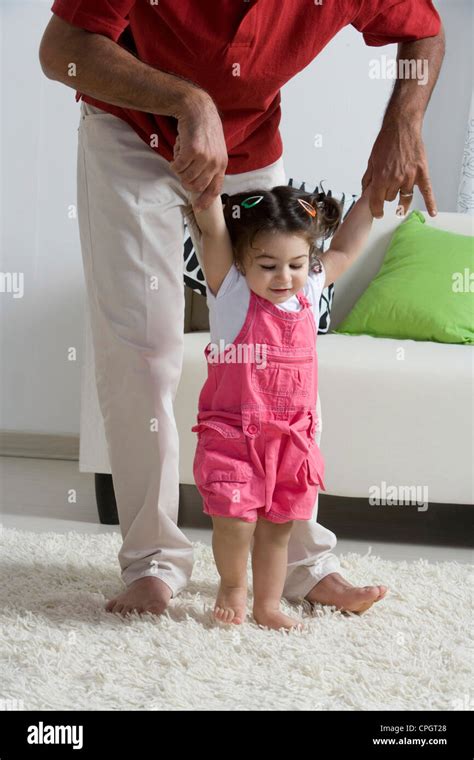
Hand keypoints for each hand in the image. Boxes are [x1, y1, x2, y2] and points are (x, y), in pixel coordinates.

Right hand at [170, 92, 227, 210]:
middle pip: (196, 186)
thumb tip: (198, 184)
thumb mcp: (213, 148)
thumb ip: (210, 165)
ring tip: (182, 153)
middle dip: (186, 180)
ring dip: (179, 168)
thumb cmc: (202, 128)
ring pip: (185, 177)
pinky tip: (177, 150)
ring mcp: (205, 158)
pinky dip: (174, 161)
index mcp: (222, 164)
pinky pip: (178, 167)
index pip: (215, 189)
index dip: (205, 200)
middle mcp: (215, 163)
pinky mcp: (193, 152)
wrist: (197, 108)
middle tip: (182, 169)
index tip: (198, 208)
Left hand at [361, 122, 436, 218]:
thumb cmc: (386, 142)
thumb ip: (368, 179)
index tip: (378, 213)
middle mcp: (395, 179)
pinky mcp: (422, 173)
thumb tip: (365, 193)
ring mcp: (410, 177)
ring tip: (400, 202)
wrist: (402, 127)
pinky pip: (427, 191)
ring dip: (401, 196)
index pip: (377, 202)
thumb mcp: (371, 161)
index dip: (376, 210)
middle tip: (388, 185)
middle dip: (387, 193)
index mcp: (381, 177)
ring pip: (404, 197)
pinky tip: (432, 212)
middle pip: (390, 198)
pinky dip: (431, 203)